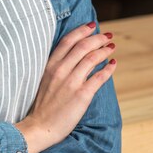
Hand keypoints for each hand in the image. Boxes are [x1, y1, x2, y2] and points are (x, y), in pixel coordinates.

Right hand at [16, 22, 116, 152]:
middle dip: (97, 38)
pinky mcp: (81, 95)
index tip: (91, 26)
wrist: (40, 127)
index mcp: (50, 65)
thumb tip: (72, 57)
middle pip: (82, 46)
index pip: (68, 41)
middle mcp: (60, 70)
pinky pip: (99, 77)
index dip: (81, 31)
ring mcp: (71, 82)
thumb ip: (56, 67)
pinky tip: (113, 65)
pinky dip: (108, 69)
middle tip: (107, 35)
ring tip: (111, 47)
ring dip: (104, 50)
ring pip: (92, 59)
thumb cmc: (42, 105)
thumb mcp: (44, 79)